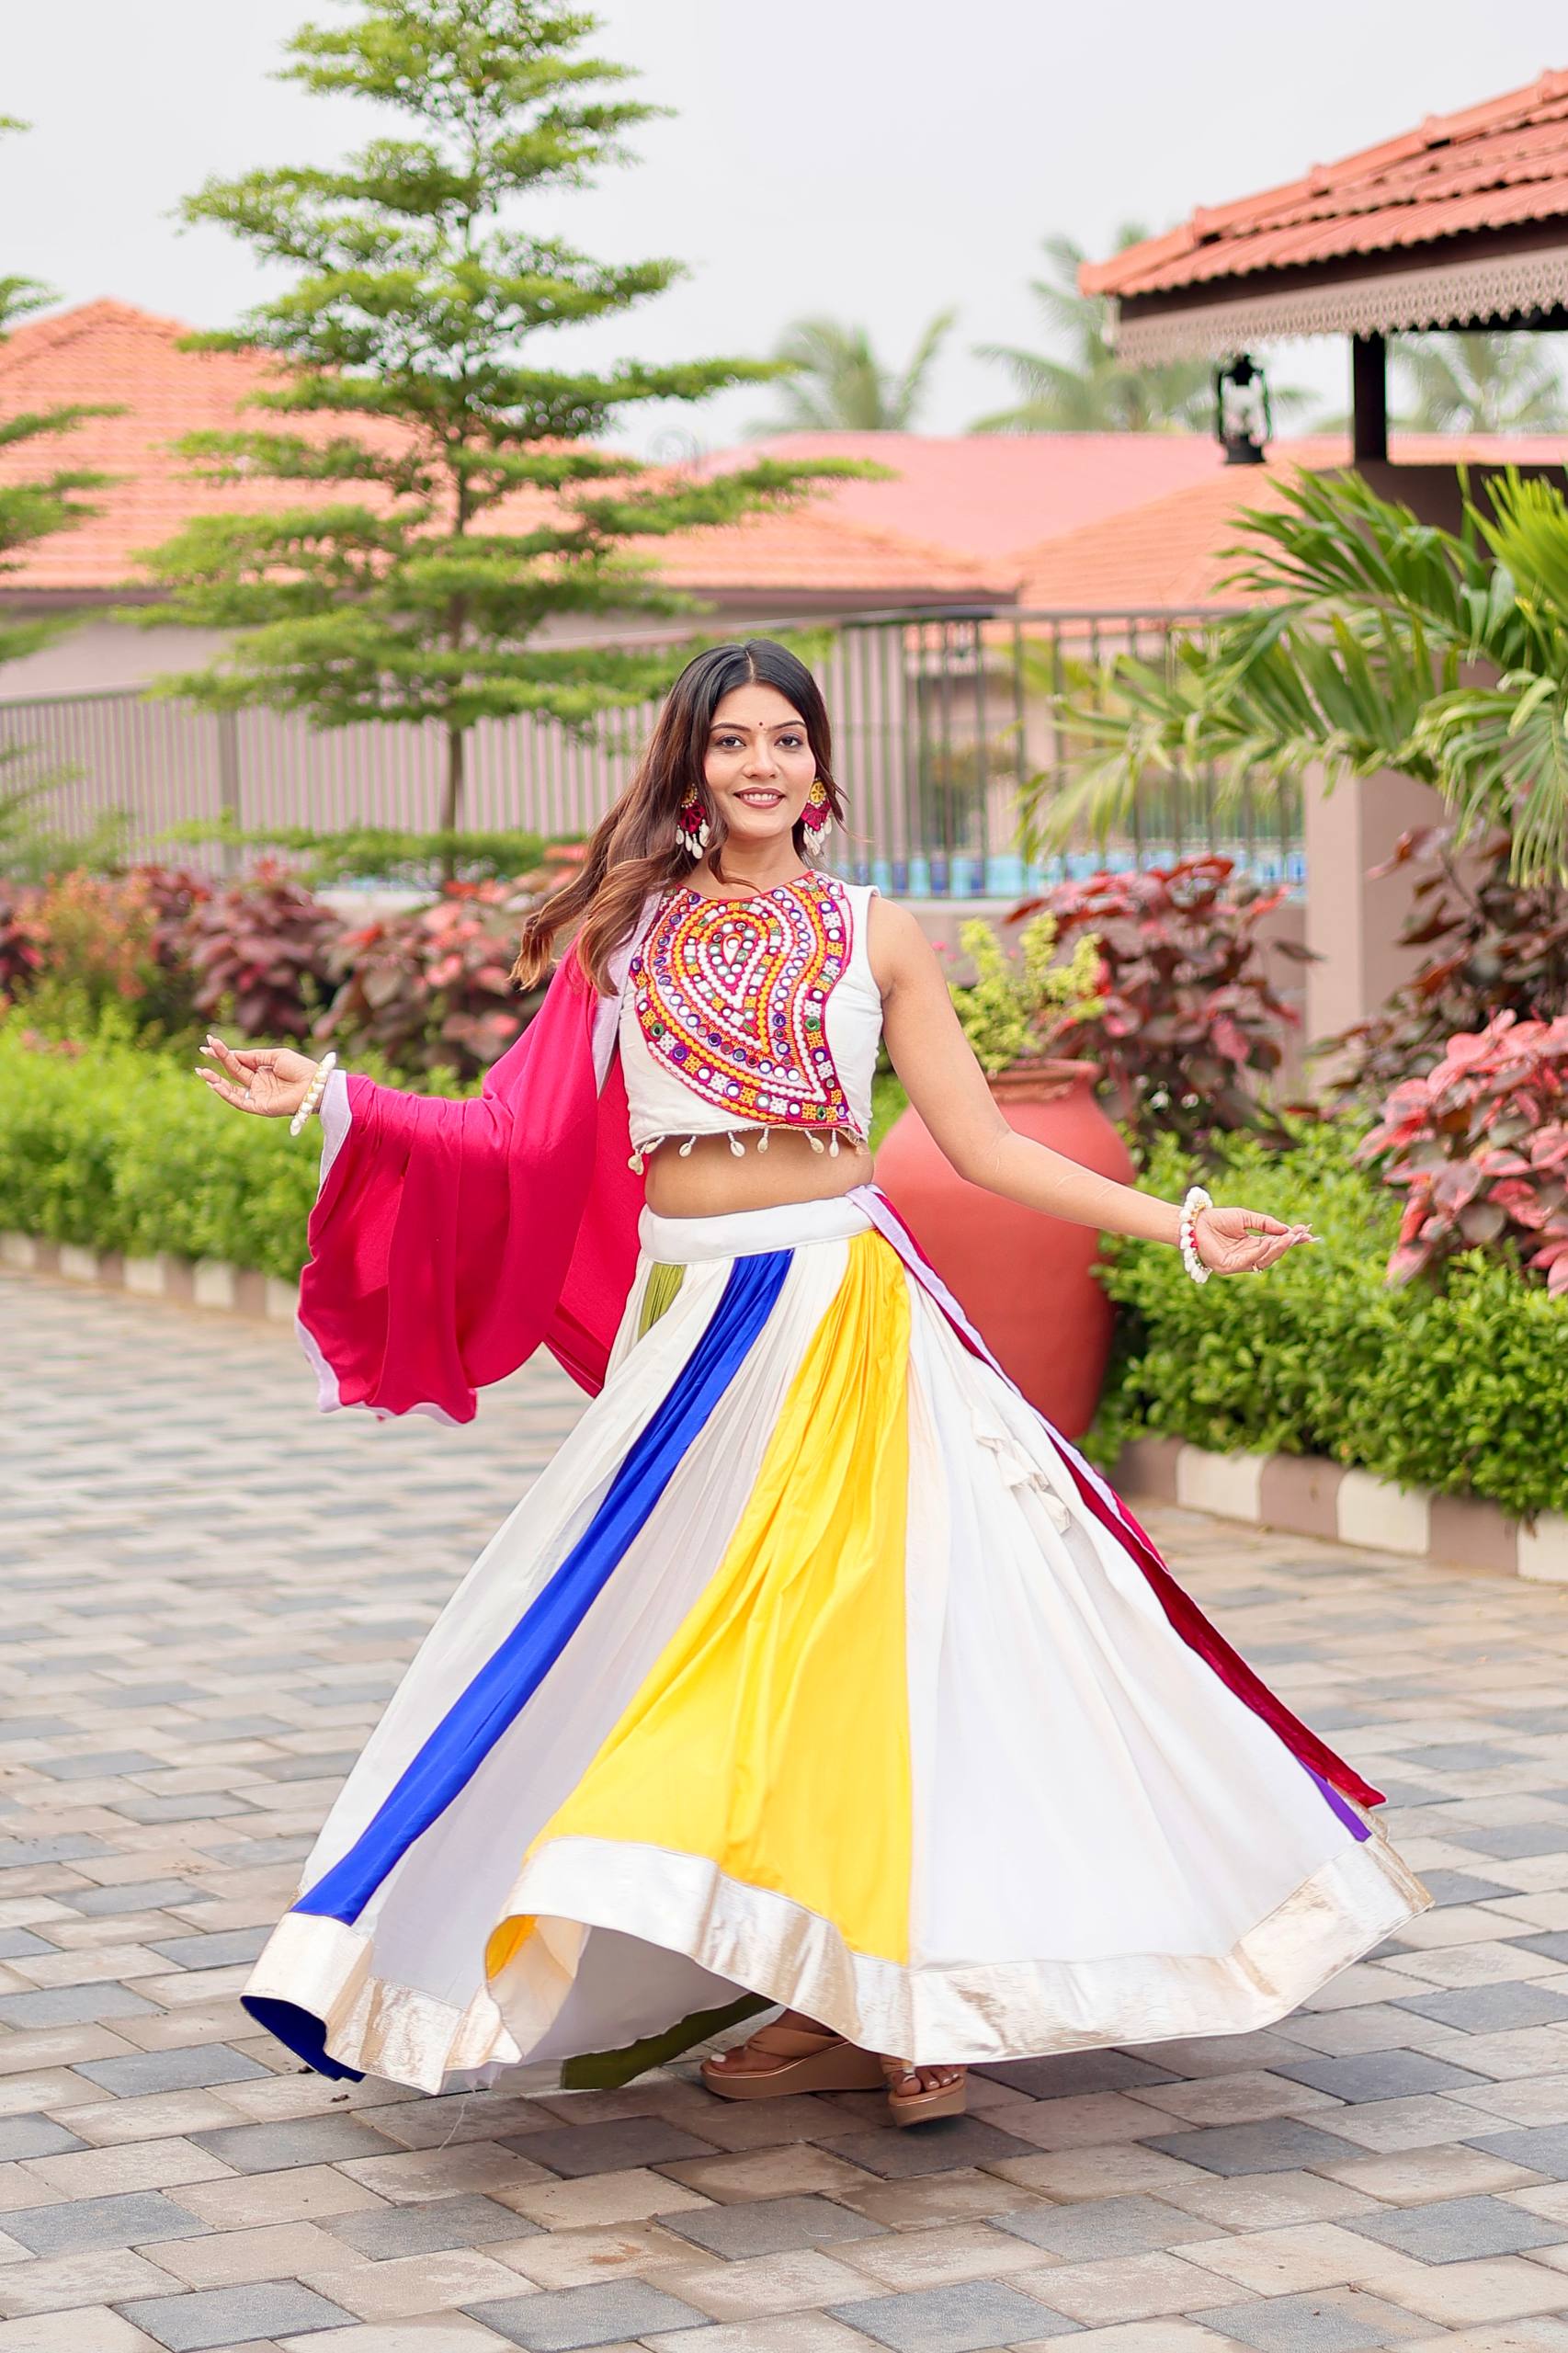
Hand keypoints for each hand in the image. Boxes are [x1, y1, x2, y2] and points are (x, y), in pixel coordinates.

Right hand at [195, 1034, 318, 1118]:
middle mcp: (258, 1083)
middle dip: (218, 1061)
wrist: (316, 1084)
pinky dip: (226, 1094)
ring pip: (232, 1089)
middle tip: (203, 1050)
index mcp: (262, 1070)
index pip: (238, 1061)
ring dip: (216, 1081)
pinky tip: (216, 1084)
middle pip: (233, 1072)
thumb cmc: (300, 1068)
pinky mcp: (260, 1107)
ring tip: (203, 1072)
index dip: (224, 1053)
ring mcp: (258, 1095)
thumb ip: (253, 1056)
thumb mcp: (274, 1056)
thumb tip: (232, 1053)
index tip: (209, 1043)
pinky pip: (240, 1102)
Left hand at [1194, 1203, 1313, 1275]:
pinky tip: (1267, 1243)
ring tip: (1289, 1237)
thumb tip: (1288, 1229)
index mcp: (1252, 1245)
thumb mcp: (1246, 1217)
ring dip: (1277, 1249)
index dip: (1291, 1240)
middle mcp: (1247, 1257)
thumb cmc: (1217, 1219)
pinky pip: (1247, 1262)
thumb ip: (1266, 1224)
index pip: (1276, 1245)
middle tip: (1300, 1235)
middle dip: (1287, 1245)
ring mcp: (1237, 1264)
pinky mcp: (1227, 1267)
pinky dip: (1258, 1252)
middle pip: (1272, 1255)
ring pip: (1263, 1260)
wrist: (1193, 1221)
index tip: (1307, 1233)